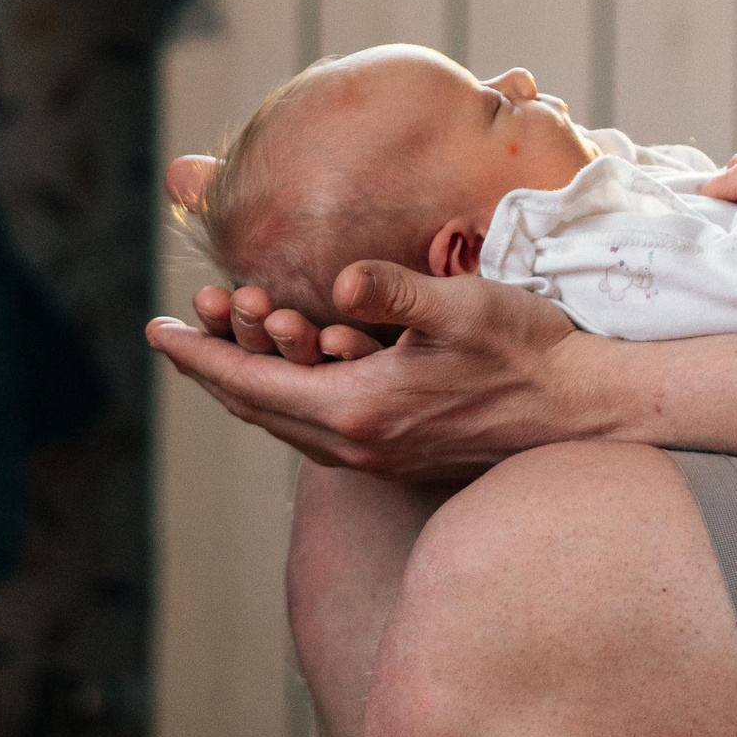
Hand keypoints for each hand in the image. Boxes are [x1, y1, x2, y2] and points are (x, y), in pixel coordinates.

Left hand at [149, 261, 594, 474]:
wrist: (583, 407)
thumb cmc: (527, 349)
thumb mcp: (462, 306)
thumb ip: (395, 291)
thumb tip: (340, 281)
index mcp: (357, 408)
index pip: (249, 385)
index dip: (197, 355)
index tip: (153, 330)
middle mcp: (358, 444)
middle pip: (256, 409)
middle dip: (211, 368)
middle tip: (175, 332)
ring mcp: (379, 456)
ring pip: (286, 422)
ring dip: (248, 383)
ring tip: (223, 346)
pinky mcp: (402, 453)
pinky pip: (318, 428)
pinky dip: (288, 397)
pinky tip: (293, 374)